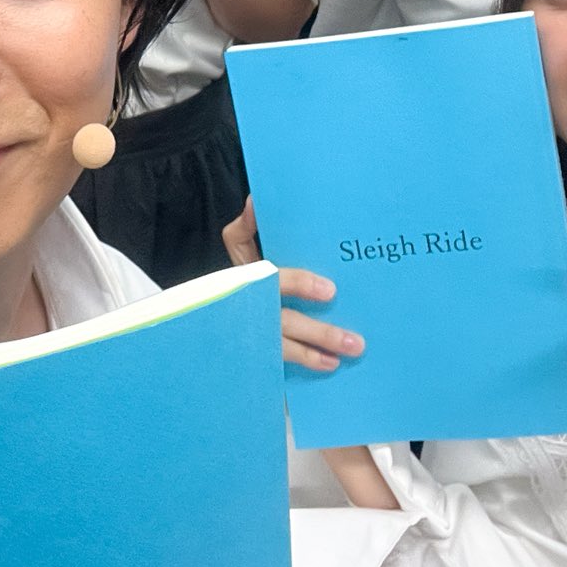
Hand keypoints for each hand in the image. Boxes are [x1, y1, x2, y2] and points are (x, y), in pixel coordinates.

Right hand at [223, 197, 362, 374]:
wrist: (213, 316)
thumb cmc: (237, 278)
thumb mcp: (238, 250)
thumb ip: (246, 228)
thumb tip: (255, 201)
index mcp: (248, 279)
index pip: (273, 282)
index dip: (299, 285)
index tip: (330, 290)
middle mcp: (250, 309)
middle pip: (285, 322)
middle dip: (319, 332)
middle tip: (354, 341)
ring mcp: (254, 335)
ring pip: (285, 348)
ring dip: (317, 354)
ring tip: (351, 353)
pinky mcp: (258, 353)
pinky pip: (281, 364)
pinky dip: (305, 364)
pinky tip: (330, 365)